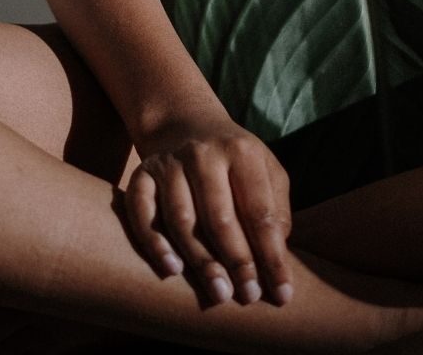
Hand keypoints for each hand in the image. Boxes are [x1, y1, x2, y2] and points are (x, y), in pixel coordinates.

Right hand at [124, 112, 295, 307]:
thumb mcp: (266, 171)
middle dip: (237, 262)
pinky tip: (171, 270)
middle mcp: (203, 154)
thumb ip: (276, 209)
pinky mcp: (140, 174)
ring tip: (218, 292)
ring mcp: (168, 163)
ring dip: (200, 260)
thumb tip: (276, 256)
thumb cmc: (235, 161)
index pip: (259, 211)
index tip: (282, 292)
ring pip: (181, 219)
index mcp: (242, 152)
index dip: (271, 255)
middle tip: (248, 297)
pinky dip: (154, 242)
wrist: (186, 124)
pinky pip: (141, 212)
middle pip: (220, 217)